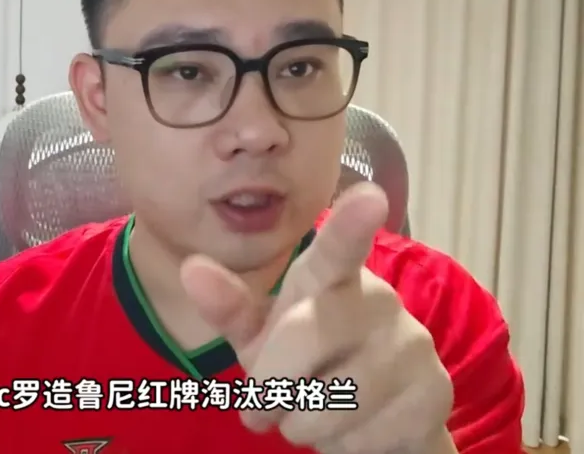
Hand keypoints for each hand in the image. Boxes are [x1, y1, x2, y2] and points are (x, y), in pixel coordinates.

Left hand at [181, 182, 453, 453]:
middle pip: (303, 337)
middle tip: (261, 409)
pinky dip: (339, 447)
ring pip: (329, 402)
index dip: (350, 225)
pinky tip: (353, 428)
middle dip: (269, 387)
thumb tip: (191, 269)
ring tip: (314, 412)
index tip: (368, 196)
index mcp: (331, 277)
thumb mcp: (262, 336)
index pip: (337, 249)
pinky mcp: (434, 394)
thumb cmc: (306, 362)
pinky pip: (361, 439)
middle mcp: (378, 299)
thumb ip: (231, 307)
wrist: (376, 414)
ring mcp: (412, 344)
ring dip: (303, 424)